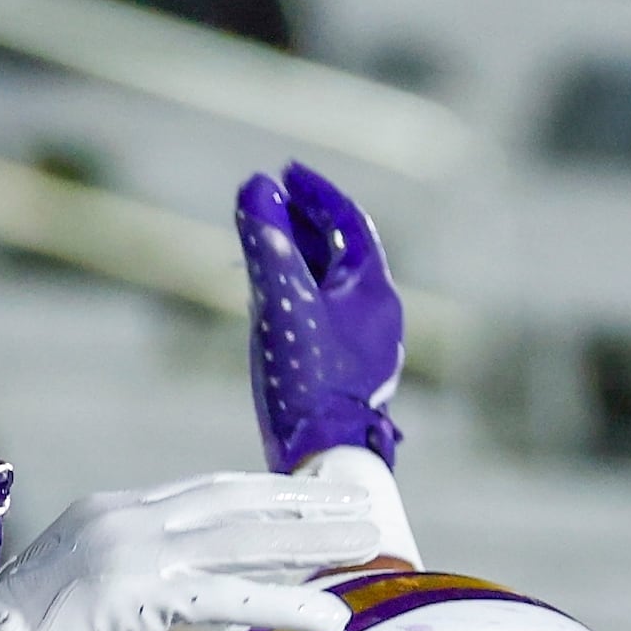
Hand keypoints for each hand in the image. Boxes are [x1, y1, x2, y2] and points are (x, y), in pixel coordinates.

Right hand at [0, 473, 372, 630]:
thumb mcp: (81, 598)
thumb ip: (131, 583)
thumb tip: (174, 598)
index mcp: (109, 511)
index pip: (206, 494)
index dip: (266, 498)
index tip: (315, 503)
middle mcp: (123, 516)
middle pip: (235, 503)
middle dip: (303, 508)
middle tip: (362, 511)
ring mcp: (129, 550)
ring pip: (243, 540)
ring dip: (312, 544)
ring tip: (368, 547)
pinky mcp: (136, 595)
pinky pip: (230, 597)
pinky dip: (286, 605)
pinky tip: (331, 617)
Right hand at [237, 163, 404, 471]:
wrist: (324, 458)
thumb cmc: (308, 383)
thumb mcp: (281, 306)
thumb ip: (267, 246)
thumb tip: (253, 186)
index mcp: (374, 291)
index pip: (348, 221)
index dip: (315, 192)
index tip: (284, 172)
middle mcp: (376, 313)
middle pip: (339, 250)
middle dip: (300, 221)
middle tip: (266, 201)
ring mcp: (363, 342)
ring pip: (328, 283)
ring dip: (295, 255)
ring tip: (259, 239)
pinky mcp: (344, 367)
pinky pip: (322, 312)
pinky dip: (295, 290)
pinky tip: (266, 296)